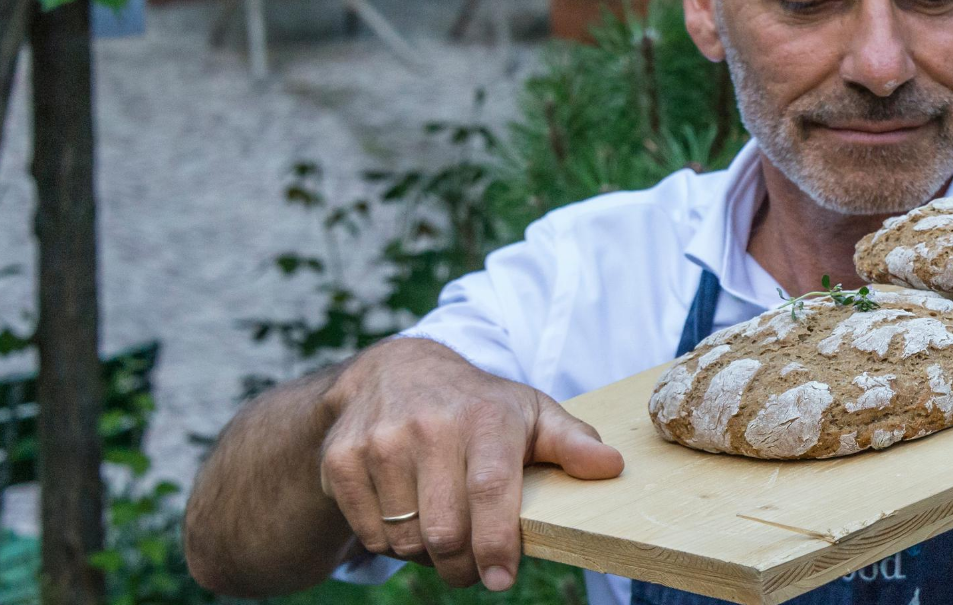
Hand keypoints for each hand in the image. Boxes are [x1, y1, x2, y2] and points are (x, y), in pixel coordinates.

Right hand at [316, 340, 624, 590]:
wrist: (396, 372)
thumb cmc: (478, 405)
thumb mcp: (532, 413)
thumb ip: (572, 443)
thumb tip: (612, 467)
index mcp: (484, 418)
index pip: (488, 490)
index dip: (496, 542)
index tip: (501, 578)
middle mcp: (428, 426)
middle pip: (444, 529)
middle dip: (464, 565)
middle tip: (476, 569)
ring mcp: (379, 442)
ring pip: (405, 539)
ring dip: (428, 555)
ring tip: (444, 532)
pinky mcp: (340, 460)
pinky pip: (369, 533)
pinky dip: (391, 543)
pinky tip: (408, 517)